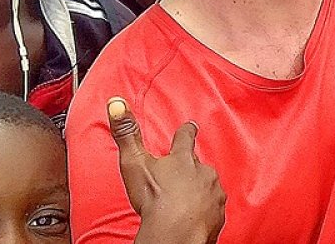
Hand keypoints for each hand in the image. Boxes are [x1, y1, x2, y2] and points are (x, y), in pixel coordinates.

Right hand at [107, 98, 225, 243]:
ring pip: (207, 186)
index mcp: (183, 158)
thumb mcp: (134, 163)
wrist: (175, 233)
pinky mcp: (218, 214)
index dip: (187, 131)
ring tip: (183, 200)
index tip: (189, 126)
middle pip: (198, 164)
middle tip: (178, 176)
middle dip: (190, 168)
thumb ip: (126, 134)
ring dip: (198, 190)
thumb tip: (116, 104)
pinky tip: (192, 216)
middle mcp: (203, 172)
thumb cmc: (155, 200)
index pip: (186, 136)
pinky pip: (213, 208)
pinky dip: (204, 210)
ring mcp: (213, 193)